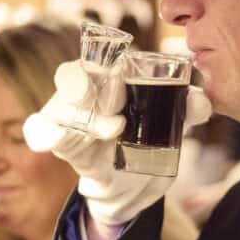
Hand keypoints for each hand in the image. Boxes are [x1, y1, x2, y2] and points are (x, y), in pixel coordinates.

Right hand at [23, 61, 212, 224]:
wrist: (136, 181)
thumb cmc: (149, 136)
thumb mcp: (174, 123)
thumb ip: (188, 110)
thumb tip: (200, 102)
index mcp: (111, 78)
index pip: (99, 58)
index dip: (106, 63)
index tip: (121, 75)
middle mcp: (85, 93)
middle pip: (71, 77)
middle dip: (90, 89)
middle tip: (119, 108)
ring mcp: (70, 119)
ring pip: (57, 106)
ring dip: (79, 117)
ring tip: (113, 130)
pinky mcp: (65, 145)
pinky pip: (40, 132)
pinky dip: (43, 133)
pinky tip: (51, 137)